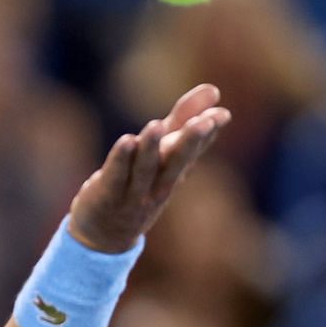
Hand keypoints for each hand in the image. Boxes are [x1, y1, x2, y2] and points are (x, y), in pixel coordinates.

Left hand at [68, 84, 231, 253]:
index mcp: (175, 172)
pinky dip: (121, 160)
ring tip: (156, 124)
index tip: (221, 115)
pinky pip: (116, 177)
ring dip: (151, 148)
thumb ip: (183, 119)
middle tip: (204, 122)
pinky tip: (126, 141)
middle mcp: (158, 184)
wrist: (104, 236)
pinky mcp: (106, 194)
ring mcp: (133, 193)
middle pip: (176, 163)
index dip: (207, 134)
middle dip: (190, 142)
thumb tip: (213, 89)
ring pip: (145, 169)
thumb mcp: (163, 152)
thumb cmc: (139, 186)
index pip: (193, 151)